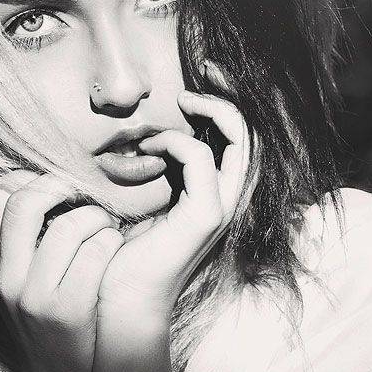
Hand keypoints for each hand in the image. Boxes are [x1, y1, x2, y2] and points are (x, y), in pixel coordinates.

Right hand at [0, 170, 125, 371]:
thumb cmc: (42, 318)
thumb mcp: (12, 282)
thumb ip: (12, 240)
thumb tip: (24, 180)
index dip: (25, 180)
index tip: (51, 188)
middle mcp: (4, 279)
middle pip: (26, 203)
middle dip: (61, 187)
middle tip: (83, 193)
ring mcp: (35, 297)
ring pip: (69, 225)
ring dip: (97, 216)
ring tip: (105, 224)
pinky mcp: (69, 310)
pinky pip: (96, 251)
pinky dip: (111, 241)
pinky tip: (112, 247)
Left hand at [96, 62, 254, 324]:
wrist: (122, 301)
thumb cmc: (123, 256)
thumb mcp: (140, 203)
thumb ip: (151, 174)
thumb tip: (136, 141)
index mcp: (212, 197)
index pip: (236, 142)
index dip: (225, 107)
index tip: (197, 82)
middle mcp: (224, 201)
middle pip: (249, 136)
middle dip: (230, 97)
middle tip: (206, 70)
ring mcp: (219, 209)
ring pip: (240, 142)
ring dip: (211, 112)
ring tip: (183, 101)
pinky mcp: (204, 216)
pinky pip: (199, 159)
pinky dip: (176, 141)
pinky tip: (151, 146)